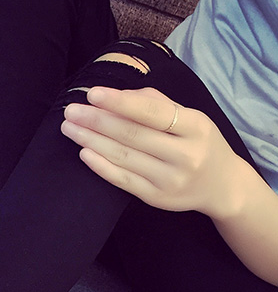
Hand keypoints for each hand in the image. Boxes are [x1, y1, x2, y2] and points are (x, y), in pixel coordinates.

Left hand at [60, 86, 251, 220]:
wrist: (222, 186)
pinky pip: (123, 180)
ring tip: (69, 128)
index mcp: (196, 127)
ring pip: (123, 156)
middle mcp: (185, 154)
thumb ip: (157, 104)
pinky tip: (84, 152)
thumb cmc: (199, 143)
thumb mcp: (191, 118)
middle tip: (70, 111)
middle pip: (132, 134)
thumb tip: (117, 96)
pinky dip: (100, 166)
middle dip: (96, 121)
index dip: (120, 102)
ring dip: (91, 140)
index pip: (153, 112)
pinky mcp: (156, 198)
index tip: (92, 94)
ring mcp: (170, 179)